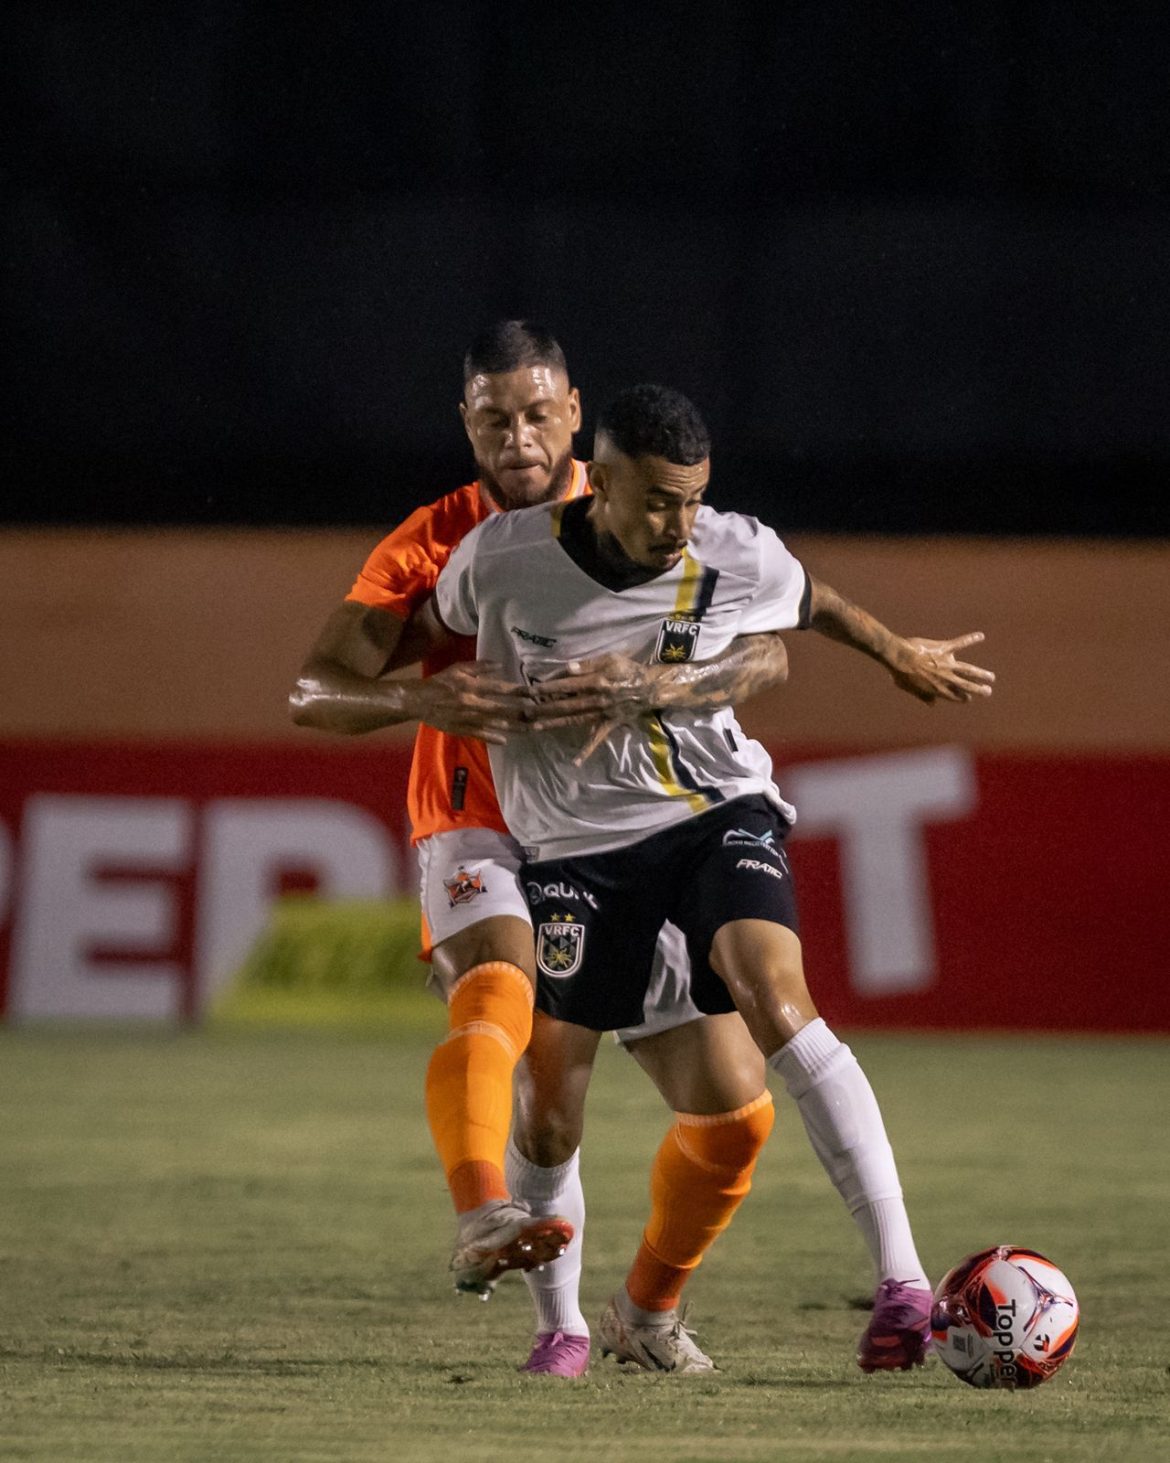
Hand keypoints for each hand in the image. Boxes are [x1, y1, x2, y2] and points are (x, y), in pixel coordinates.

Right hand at [414, 661, 536, 742]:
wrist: (418, 701)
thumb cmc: (440, 682)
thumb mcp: (458, 669)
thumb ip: (480, 667)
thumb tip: (500, 665)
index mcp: (471, 686)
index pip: (499, 689)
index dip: (517, 691)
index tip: (532, 693)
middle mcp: (471, 703)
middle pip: (501, 709)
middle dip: (521, 712)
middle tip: (538, 715)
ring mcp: (467, 718)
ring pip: (494, 724)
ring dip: (513, 727)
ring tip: (529, 729)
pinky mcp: (461, 729)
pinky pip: (480, 734)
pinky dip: (493, 737)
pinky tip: (506, 740)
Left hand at [525, 653, 666, 764]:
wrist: (650, 689)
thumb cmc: (629, 670)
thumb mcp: (611, 659)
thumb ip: (588, 665)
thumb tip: (567, 669)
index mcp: (595, 682)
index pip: (566, 686)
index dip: (547, 688)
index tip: (530, 691)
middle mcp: (595, 701)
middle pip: (565, 705)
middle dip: (543, 708)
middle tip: (524, 712)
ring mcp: (600, 715)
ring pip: (573, 720)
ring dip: (553, 724)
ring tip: (534, 728)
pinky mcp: (607, 725)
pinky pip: (596, 740)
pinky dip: (586, 751)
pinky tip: (575, 762)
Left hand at [888, 632, 995, 703]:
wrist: (898, 657)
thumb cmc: (900, 674)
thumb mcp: (910, 689)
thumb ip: (923, 696)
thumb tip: (932, 704)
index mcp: (937, 689)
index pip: (954, 696)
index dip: (962, 698)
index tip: (969, 699)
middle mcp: (945, 678)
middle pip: (966, 685)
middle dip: (978, 689)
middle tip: (988, 692)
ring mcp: (946, 663)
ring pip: (968, 670)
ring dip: (980, 674)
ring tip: (991, 677)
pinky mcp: (944, 648)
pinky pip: (960, 643)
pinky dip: (970, 639)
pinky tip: (980, 636)